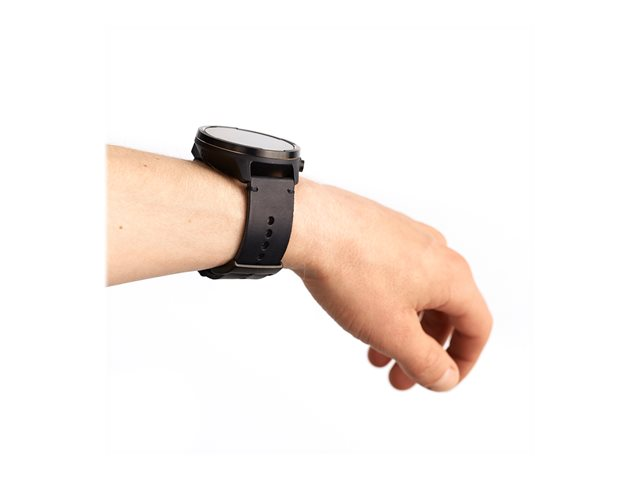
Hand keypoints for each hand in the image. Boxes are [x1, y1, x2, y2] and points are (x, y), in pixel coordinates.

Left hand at [284, 180, 491, 390]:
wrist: (308, 224)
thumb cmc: (352, 273)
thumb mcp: (393, 332)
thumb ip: (426, 362)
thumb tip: (446, 377)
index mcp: (452, 275)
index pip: (478, 326)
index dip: (464, 360)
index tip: (442, 380)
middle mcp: (437, 251)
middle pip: (446, 311)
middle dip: (424, 352)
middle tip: (400, 378)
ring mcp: (409, 237)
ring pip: (418, 294)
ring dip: (402, 331)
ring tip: (375, 354)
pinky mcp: (382, 231)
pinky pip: (397, 275)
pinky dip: (388, 304)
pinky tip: (362, 316)